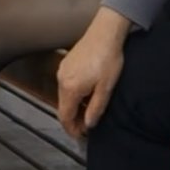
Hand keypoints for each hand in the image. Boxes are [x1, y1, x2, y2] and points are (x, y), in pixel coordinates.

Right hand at [55, 9, 131, 138]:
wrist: (106, 32)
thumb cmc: (108, 59)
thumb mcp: (106, 88)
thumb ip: (96, 108)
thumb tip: (89, 124)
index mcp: (70, 88)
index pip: (65, 116)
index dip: (71, 129)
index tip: (80, 136)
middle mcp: (61, 80)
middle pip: (63, 107)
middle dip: (73, 119)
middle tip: (86, 127)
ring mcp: (62, 70)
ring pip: (64, 96)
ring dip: (74, 107)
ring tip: (88, 111)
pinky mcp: (66, 63)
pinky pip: (66, 85)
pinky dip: (73, 95)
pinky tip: (86, 95)